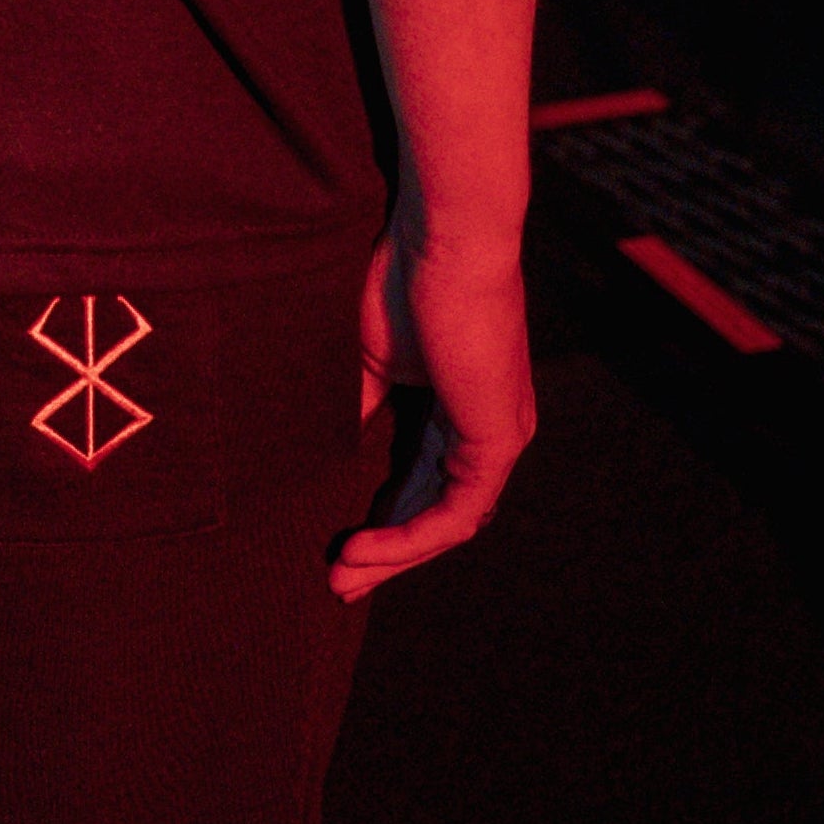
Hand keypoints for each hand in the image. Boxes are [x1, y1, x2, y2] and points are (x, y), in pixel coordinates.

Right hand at [332, 224, 535, 603]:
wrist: (444, 241)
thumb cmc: (403, 281)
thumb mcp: (369, 358)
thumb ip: (358, 408)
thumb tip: (324, 452)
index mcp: (460, 407)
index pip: (423, 481)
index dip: (380, 518)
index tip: (334, 547)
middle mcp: (488, 430)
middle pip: (437, 513)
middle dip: (386, 554)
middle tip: (336, 582)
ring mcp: (498, 437)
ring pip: (449, 521)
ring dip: (395, 553)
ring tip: (342, 573)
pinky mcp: (498, 438)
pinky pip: (459, 510)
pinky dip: (412, 534)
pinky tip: (368, 546)